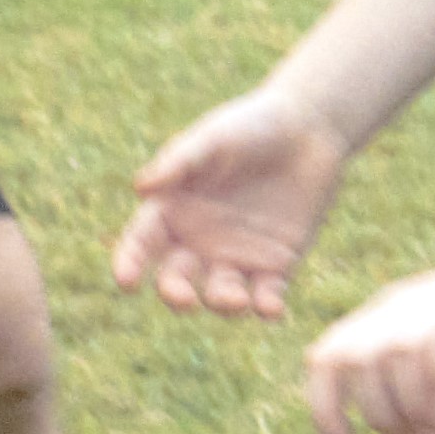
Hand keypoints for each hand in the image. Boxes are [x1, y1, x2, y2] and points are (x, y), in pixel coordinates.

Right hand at [115, 82, 350, 316]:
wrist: (308, 127)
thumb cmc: (251, 125)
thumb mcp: (212, 138)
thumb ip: (179, 162)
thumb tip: (140, 187)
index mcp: (173, 209)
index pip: (142, 242)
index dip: (129, 262)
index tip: (126, 281)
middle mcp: (199, 240)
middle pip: (176, 278)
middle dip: (175, 294)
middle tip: (184, 299)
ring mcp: (237, 256)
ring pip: (220, 294)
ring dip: (223, 303)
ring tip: (235, 299)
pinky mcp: (277, 265)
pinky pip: (266, 296)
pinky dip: (267, 307)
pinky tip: (271, 308)